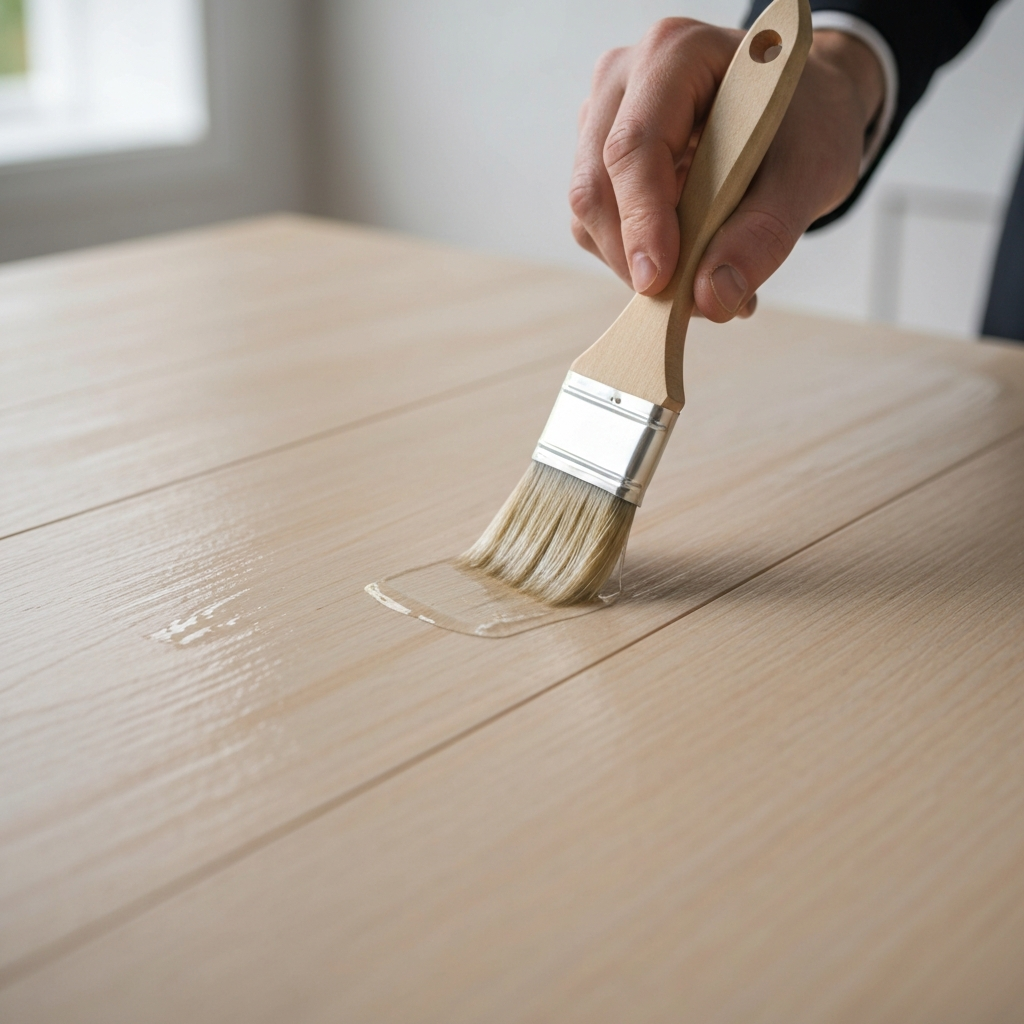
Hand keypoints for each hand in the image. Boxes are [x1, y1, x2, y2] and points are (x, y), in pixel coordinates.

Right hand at [569, 20, 884, 320]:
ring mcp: (603, 118)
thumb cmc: (808, 123)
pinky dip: (635, 258)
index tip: (658, 282)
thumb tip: (712, 298)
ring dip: (635, 262)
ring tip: (702, 277)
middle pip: (596, 185)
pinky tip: (684, 261)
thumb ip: (764, 234)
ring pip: (589, 212)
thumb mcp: (811, 172)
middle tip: (689, 300)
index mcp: (676, 55)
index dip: (641, 221)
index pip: (634, 146)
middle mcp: (624, 79)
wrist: (802, 114)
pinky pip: (597, 226)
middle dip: (634, 255)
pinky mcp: (598, 160)